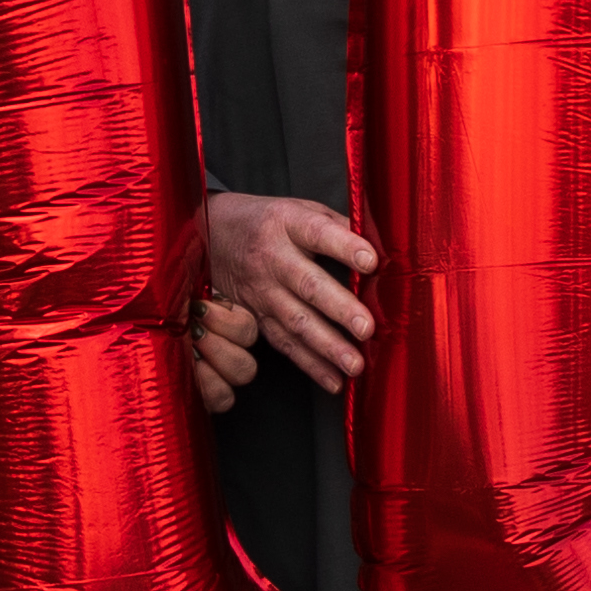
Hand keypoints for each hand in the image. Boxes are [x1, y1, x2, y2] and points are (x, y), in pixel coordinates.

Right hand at [193, 191, 381, 392]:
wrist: (210, 235)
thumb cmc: (265, 222)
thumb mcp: (298, 209)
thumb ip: (336, 226)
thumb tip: (380, 243)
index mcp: (287, 223)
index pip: (318, 233)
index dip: (345, 247)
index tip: (371, 262)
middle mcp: (273, 258)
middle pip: (308, 284)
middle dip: (339, 308)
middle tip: (366, 327)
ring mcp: (262, 291)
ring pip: (297, 321)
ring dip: (327, 346)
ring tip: (354, 364)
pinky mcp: (256, 317)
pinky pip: (284, 344)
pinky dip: (310, 365)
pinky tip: (333, 380)